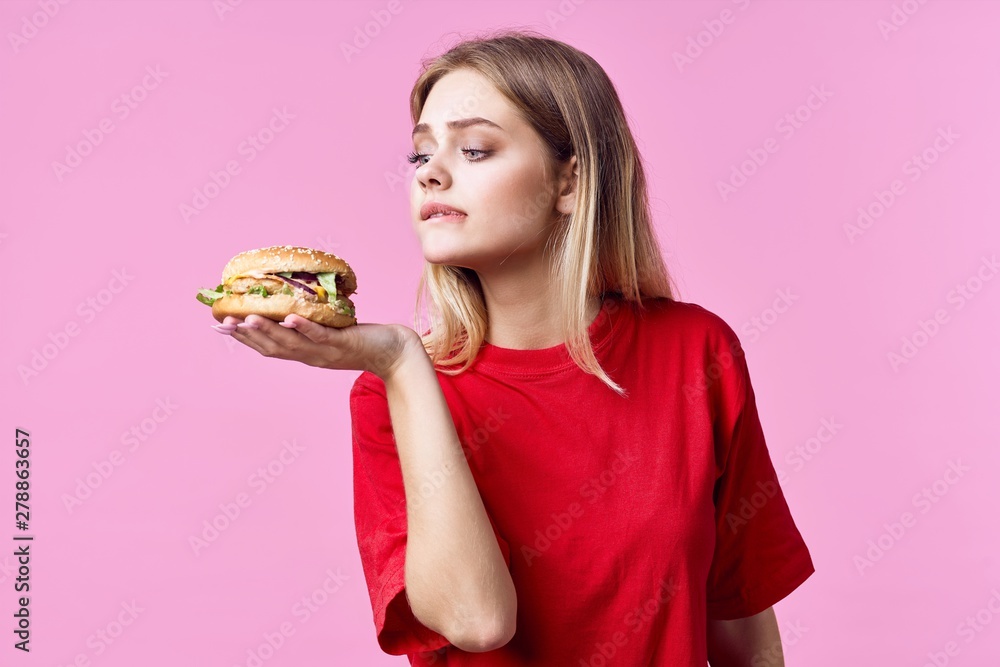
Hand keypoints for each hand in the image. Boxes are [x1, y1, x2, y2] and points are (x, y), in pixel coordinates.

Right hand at [212, 313, 418, 378]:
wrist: (394, 353)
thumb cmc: (363, 339)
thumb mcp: (329, 333)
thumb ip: (309, 325)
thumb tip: (289, 304)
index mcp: (305, 353)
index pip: (268, 347)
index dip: (243, 338)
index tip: (219, 326)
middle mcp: (310, 355)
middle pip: (272, 347)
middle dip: (246, 335)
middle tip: (223, 323)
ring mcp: (325, 351)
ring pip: (290, 343)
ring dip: (267, 331)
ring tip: (246, 318)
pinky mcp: (342, 343)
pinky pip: (319, 335)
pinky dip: (303, 327)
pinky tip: (289, 317)